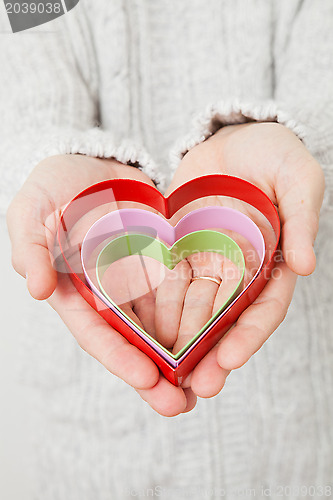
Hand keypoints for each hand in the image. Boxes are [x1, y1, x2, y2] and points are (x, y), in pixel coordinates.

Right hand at [7, 155, 195, 416]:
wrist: (94, 160)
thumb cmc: (55, 184)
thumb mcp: (31, 210)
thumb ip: (30, 247)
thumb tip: (36, 289)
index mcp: (75, 290)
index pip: (95, 331)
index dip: (119, 357)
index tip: (146, 379)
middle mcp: (109, 294)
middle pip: (132, 341)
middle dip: (155, 376)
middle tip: (181, 405)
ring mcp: (138, 280)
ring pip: (161, 325)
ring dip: (182, 355)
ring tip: (207, 382)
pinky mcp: (163, 262)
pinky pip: (182, 289)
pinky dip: (197, 314)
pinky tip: (220, 335)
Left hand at [161, 122, 324, 398]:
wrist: (233, 135)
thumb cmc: (275, 153)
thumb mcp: (298, 178)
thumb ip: (302, 220)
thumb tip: (307, 267)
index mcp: (274, 262)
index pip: (264, 308)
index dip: (249, 335)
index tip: (229, 360)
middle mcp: (240, 270)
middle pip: (225, 319)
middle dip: (211, 353)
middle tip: (196, 386)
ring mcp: (208, 261)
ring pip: (193, 307)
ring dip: (180, 340)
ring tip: (165, 370)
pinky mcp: (179, 248)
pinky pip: (166, 280)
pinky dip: (156, 305)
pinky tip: (141, 329)